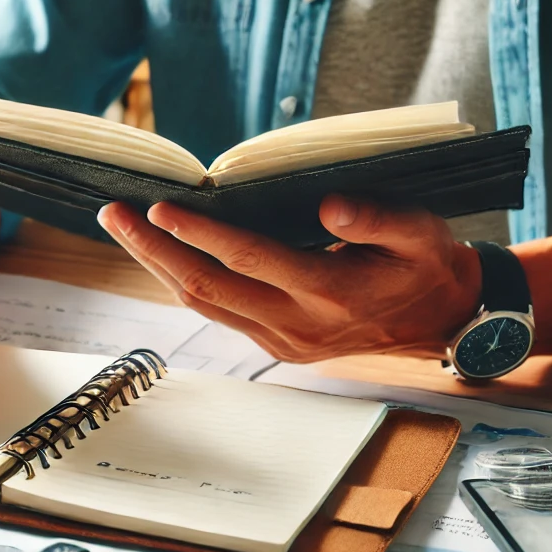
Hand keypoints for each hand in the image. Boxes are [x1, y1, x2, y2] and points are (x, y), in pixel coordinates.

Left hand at [98, 196, 482, 362]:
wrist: (439, 323)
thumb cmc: (426, 268)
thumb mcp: (422, 235)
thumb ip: (378, 219)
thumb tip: (327, 207)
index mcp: (330, 295)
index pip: (249, 259)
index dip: (199, 233)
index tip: (158, 207)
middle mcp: (296, 325)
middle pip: (206, 288)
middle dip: (153, 249)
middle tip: (112, 213)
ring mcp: (281, 341)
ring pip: (202, 305)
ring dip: (157, 267)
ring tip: (122, 229)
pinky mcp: (274, 344)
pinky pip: (216, 313)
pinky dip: (181, 282)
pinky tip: (160, 255)